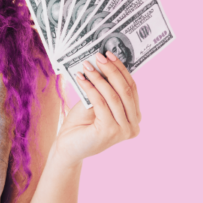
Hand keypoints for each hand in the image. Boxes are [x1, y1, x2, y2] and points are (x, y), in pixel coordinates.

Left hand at [52, 51, 141, 166]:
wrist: (68, 147)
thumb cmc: (82, 124)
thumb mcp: (96, 102)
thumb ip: (105, 88)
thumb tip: (105, 62)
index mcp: (134, 118)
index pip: (132, 88)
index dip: (121, 70)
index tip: (109, 54)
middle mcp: (133, 126)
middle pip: (125, 91)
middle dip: (112, 71)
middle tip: (99, 56)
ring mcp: (123, 131)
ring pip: (113, 96)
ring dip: (98, 78)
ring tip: (87, 66)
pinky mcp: (110, 132)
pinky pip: (100, 103)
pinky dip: (90, 88)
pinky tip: (81, 79)